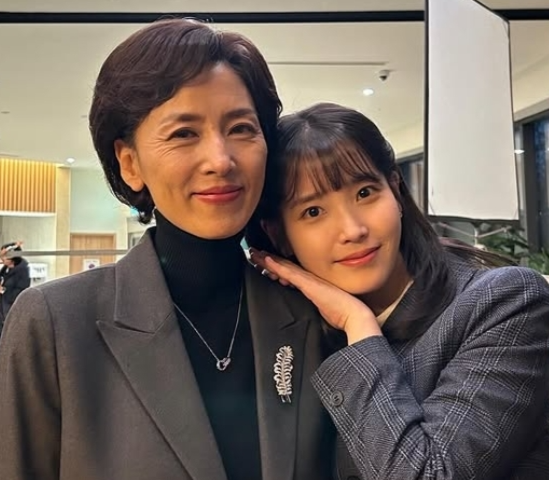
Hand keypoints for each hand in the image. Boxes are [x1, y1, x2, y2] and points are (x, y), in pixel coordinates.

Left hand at [249, 248, 381, 343]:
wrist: (355, 316)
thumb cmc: (343, 314)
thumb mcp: (325, 309)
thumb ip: (316, 305)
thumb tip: (312, 308)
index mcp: (312, 284)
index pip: (291, 273)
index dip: (277, 267)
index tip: (265, 262)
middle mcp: (309, 279)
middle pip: (284, 266)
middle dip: (268, 260)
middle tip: (254, 253)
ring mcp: (308, 280)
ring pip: (283, 266)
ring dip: (267, 260)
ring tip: (254, 253)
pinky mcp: (308, 284)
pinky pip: (288, 272)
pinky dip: (276, 265)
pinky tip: (266, 260)